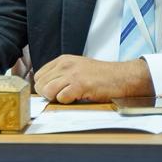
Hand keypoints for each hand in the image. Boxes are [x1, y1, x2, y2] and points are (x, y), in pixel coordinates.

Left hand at [33, 54, 153, 102]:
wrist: (122, 77)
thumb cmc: (102, 76)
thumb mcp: (78, 68)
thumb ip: (61, 75)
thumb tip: (45, 89)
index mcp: (63, 60)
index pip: (38, 76)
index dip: (43, 87)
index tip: (52, 93)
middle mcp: (65, 65)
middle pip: (40, 84)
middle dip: (48, 94)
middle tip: (62, 96)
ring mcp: (72, 74)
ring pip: (47, 90)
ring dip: (55, 98)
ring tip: (68, 97)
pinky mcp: (80, 84)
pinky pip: (61, 97)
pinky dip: (66, 102)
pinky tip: (77, 98)